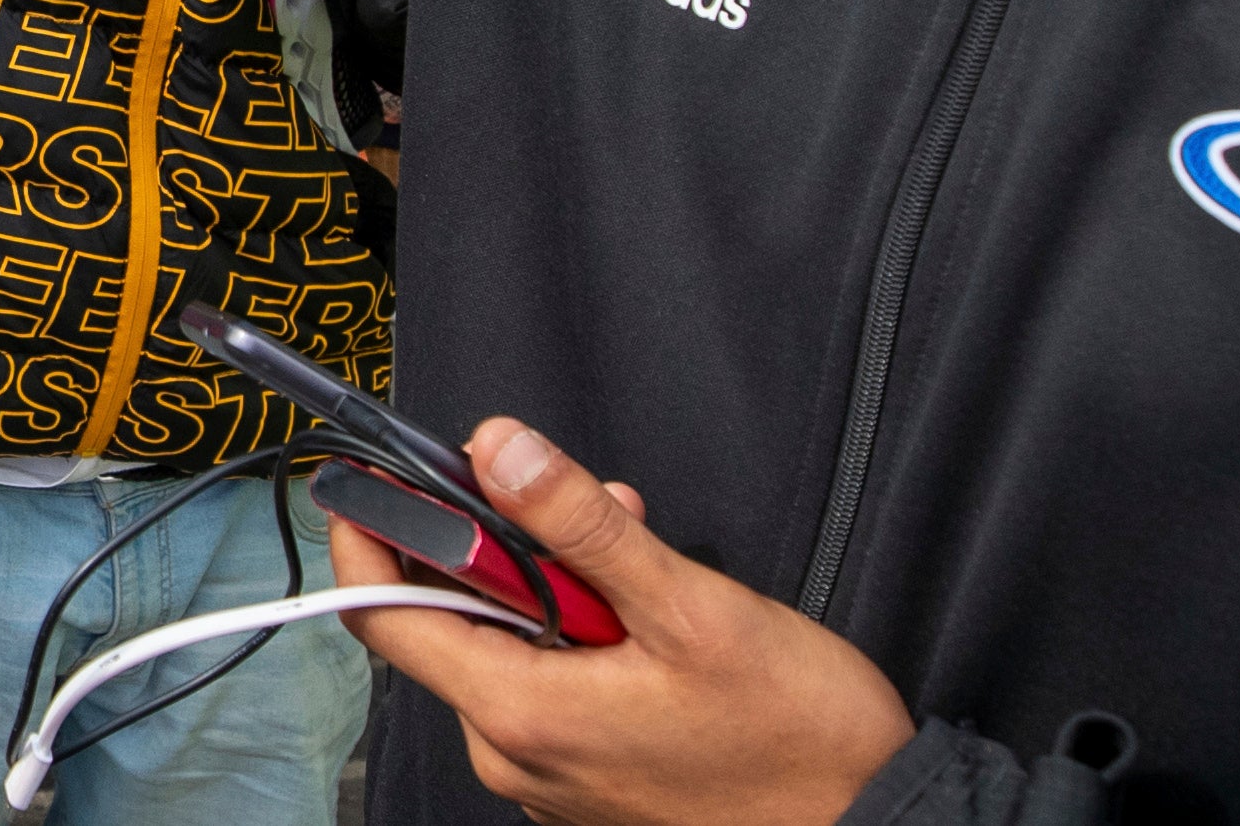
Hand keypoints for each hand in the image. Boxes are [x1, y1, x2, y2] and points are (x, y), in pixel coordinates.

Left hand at [338, 418, 913, 825]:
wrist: (872, 822)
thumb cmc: (796, 736)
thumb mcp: (690, 606)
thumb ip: (582, 526)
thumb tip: (499, 450)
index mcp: (521, 716)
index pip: (385, 616)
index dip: (368, 534)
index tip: (374, 472)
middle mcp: (516, 758)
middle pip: (456, 623)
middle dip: (506, 547)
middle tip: (589, 506)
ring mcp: (552, 779)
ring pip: (514, 651)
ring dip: (559, 590)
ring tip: (647, 566)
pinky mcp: (589, 784)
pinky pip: (552, 690)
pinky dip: (583, 640)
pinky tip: (650, 622)